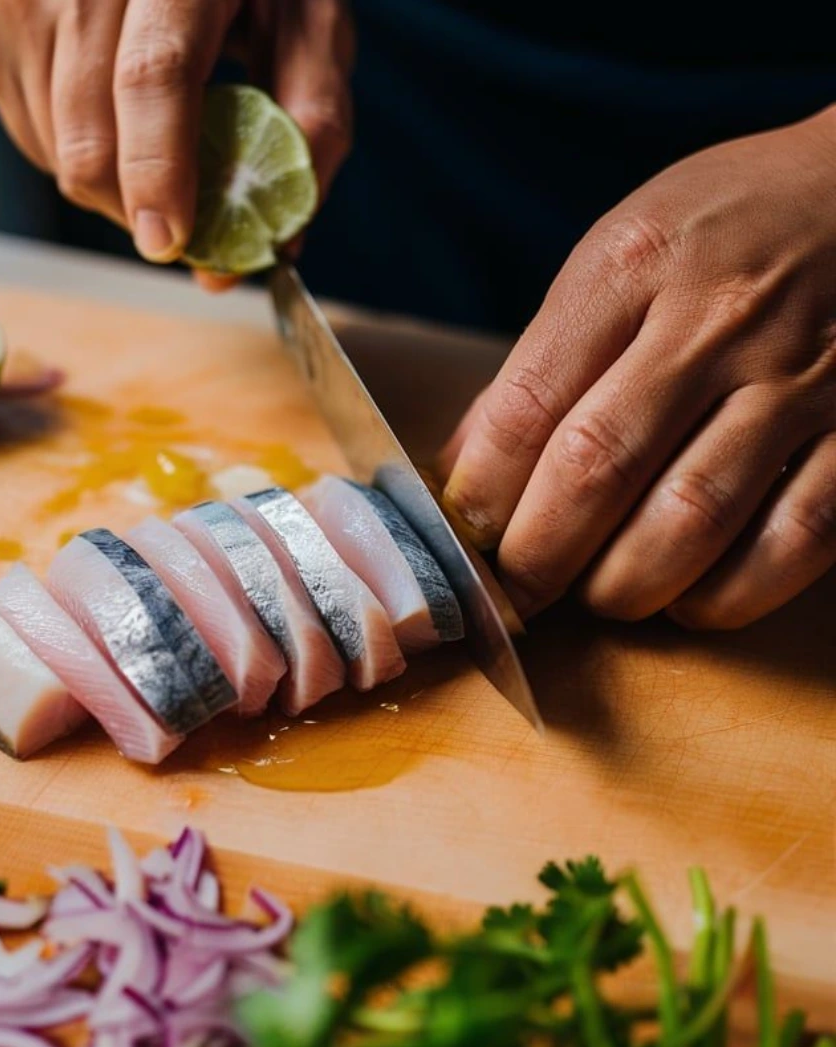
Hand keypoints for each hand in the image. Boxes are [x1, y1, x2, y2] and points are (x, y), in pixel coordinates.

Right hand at [0, 0, 352, 282]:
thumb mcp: (307, 20)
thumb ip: (314, 117)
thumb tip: (280, 237)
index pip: (152, 74)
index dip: (158, 167)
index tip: (169, 239)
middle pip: (90, 135)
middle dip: (136, 205)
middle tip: (183, 217)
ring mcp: (21, 0)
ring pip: (55, 152)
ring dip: (109, 182)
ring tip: (152, 140)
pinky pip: (29, 136)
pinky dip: (73, 153)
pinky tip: (109, 113)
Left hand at [441, 108, 835, 628]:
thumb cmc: (729, 229)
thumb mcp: (625, 250)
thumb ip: (548, 357)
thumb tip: (467, 471)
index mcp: (634, 266)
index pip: (528, 408)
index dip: (482, 496)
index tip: (464, 542)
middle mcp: (718, 319)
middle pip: (598, 467)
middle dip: (538, 556)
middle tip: (516, 593)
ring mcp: (803, 374)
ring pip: (692, 517)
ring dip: (625, 583)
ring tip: (597, 595)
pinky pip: (795, 536)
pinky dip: (729, 591)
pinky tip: (691, 598)